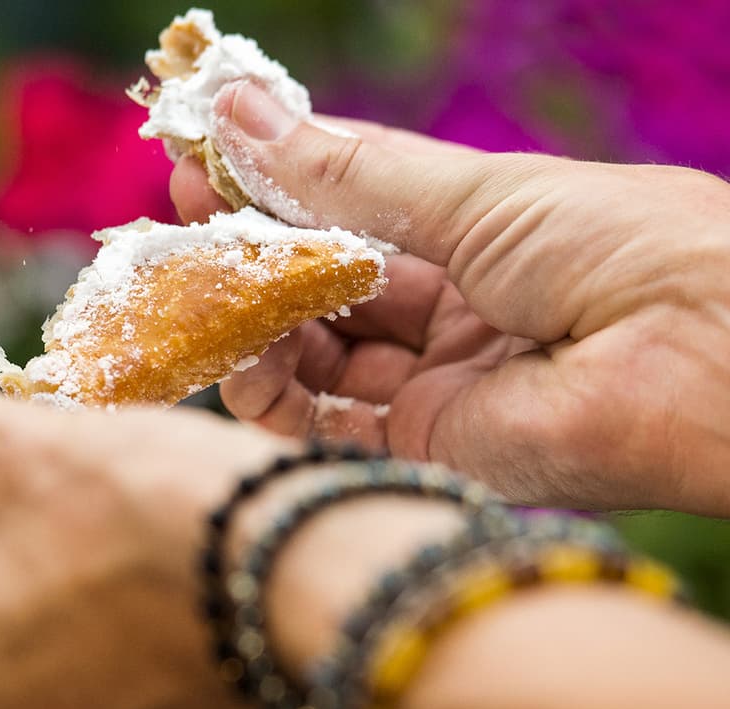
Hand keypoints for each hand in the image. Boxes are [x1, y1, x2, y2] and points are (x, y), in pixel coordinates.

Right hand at [174, 80, 729, 514]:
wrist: (707, 365)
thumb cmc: (617, 248)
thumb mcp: (473, 193)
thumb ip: (347, 171)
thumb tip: (238, 109)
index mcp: (474, 239)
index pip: (346, 211)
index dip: (271, 191)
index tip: (196, 166)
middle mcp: (450, 315)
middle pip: (320, 288)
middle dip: (248, 260)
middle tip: (178, 230)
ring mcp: (434, 386)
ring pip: (311, 360)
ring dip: (249, 327)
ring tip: (200, 295)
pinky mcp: (423, 453)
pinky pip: (323, 428)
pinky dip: (270, 398)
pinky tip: (237, 362)